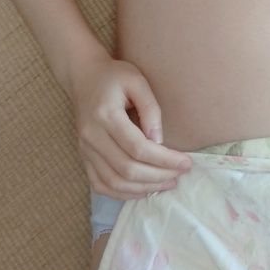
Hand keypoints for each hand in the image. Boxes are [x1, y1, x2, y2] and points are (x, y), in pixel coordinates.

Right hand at [70, 50, 191, 198]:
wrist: (83, 77)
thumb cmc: (114, 76)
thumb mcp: (137, 80)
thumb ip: (150, 108)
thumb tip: (159, 140)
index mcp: (105, 115)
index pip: (138, 148)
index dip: (164, 159)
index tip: (186, 162)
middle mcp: (91, 136)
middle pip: (127, 168)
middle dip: (158, 176)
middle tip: (180, 175)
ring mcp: (85, 149)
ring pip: (114, 182)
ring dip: (143, 188)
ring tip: (167, 184)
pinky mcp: (84, 157)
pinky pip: (100, 185)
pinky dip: (122, 193)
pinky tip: (143, 190)